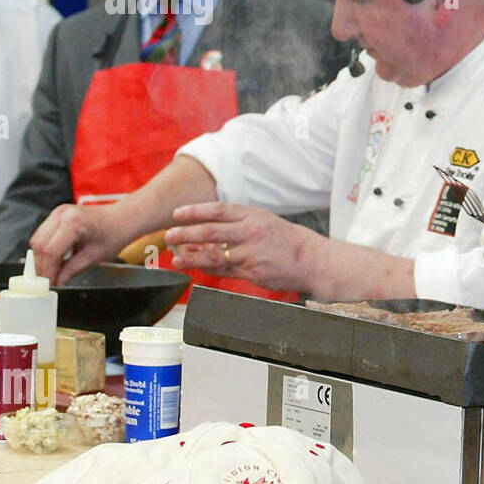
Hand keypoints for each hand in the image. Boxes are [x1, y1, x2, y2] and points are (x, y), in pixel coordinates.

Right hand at [31, 203, 136, 284]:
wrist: (123, 219)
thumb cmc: (115, 233)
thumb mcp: (95, 256)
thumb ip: (72, 270)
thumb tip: (58, 282)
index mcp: (74, 223)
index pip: (51, 251)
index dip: (48, 271)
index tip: (49, 283)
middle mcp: (63, 214)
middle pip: (39, 245)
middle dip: (42, 266)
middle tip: (48, 280)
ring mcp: (58, 213)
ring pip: (37, 240)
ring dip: (41, 258)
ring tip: (52, 272)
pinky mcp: (57, 215)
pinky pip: (43, 235)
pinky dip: (45, 249)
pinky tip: (54, 260)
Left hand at [164, 202, 322, 292]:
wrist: (313, 260)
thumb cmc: (289, 241)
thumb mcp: (265, 222)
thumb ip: (238, 224)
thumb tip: (209, 227)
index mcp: (254, 217)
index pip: (218, 211)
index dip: (195, 212)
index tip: (177, 214)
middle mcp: (251, 233)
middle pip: (210, 232)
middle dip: (186, 234)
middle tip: (170, 236)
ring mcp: (251, 254)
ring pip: (213, 255)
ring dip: (191, 257)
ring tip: (177, 258)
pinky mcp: (252, 273)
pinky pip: (224, 271)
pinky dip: (208, 270)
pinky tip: (196, 269)